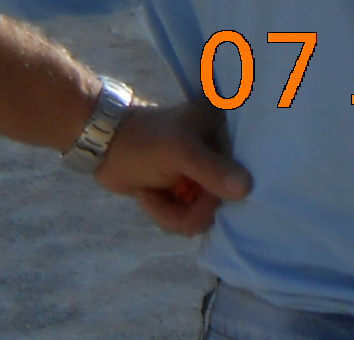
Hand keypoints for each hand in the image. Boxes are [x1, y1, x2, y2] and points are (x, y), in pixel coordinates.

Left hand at [96, 98, 250, 235]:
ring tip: (153, 194)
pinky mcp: (189, 195)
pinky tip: (149, 196)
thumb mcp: (178, 150)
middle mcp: (222, 155)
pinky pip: (191, 222)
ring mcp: (206, 177)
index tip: (197, 183)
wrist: (101, 144)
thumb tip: (246, 189)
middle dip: (194, 209)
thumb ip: (211, 169)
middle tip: (169, 191)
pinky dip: (168, 216)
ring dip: (176, 214)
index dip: (230, 190)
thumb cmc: (141, 139)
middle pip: (229, 205)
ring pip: (209, 219)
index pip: (252, 172)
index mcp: (227, 131)